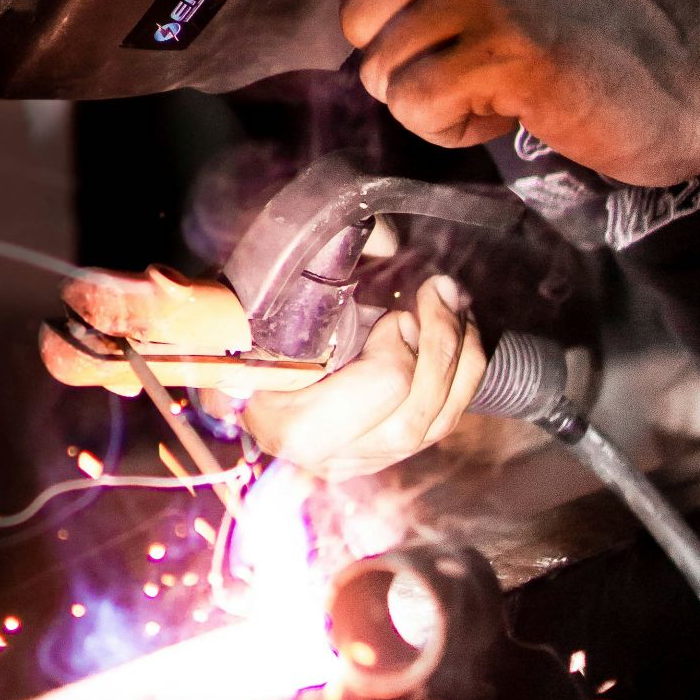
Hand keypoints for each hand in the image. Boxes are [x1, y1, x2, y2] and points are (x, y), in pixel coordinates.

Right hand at [215, 276, 487, 480]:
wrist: (234, 353)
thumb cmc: (251, 316)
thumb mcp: (272, 285)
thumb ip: (319, 261)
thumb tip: (386, 240)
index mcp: (285, 421)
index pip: (375, 398)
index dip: (395, 354)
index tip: (395, 312)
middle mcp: (322, 454)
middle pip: (410, 421)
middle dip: (440, 350)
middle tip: (438, 292)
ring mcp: (357, 459)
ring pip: (435, 425)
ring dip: (460, 358)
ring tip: (452, 301)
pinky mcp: (383, 452)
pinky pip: (443, 423)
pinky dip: (464, 374)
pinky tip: (461, 329)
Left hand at [331, 0, 699, 185]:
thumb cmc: (598, 28)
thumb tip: (338, 0)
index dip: (389, 10)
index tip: (462, 21)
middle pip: (356, 18)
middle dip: (408, 60)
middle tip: (489, 60)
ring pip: (381, 70)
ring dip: (438, 98)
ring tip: (511, 81)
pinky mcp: (508, 47)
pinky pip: (415, 109)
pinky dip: (455, 127)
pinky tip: (519, 108)